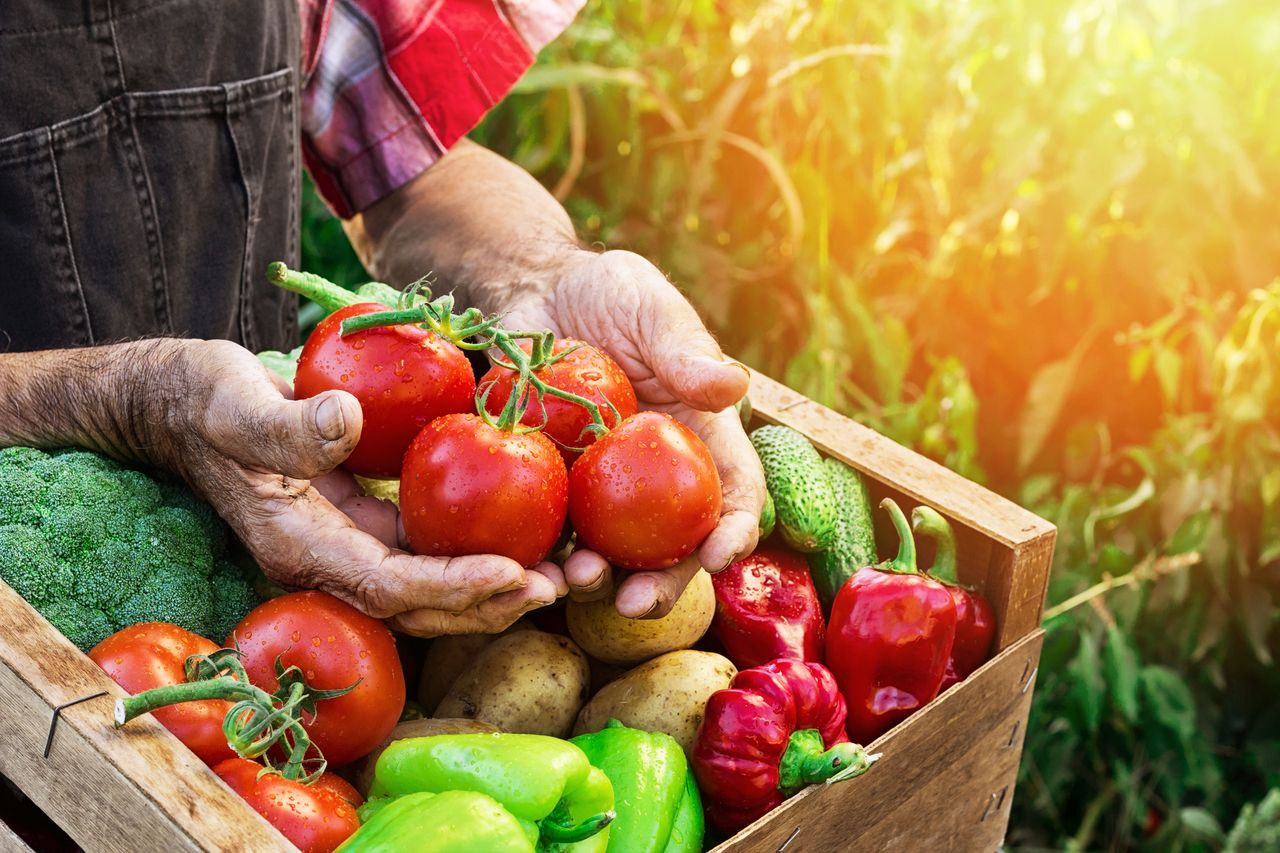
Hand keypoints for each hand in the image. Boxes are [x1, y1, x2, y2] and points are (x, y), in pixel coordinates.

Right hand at [146, 339, 560, 634]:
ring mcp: (348, 544)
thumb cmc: (203, 400)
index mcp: (299, 546)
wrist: (181, 404)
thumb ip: (284, 424)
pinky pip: (427, 547)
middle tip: (560, 586)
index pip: (388, 586)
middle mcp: (328, 560)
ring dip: (494, 585)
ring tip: (562, 573)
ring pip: (430, 585)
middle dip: (489, 602)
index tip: (513, 573)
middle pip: (420, 606)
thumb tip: (346, 424)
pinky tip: (523, 532)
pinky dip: (475, 548)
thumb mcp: (233, 403)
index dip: (451, 587)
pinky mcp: (364, 521)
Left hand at [499, 249, 766, 616]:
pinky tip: (526, 566)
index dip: (733, 531)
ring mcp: (603, 490)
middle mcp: (659, 479)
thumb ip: (684, 349)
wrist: (534, 293)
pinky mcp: (550, 489)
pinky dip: (541, 556)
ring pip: (611, 554)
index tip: (717, 553)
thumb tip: (732, 386)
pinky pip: (550, 532)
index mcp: (701, 439)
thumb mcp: (651, 308)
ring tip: (576, 582)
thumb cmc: (608, 293)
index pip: (734, 495)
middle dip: (663, 584)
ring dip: (597, 581)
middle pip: (675, 546)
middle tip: (636, 603)